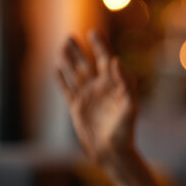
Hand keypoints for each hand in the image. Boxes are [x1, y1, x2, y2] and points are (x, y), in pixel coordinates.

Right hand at [56, 30, 137, 163]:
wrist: (113, 152)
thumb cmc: (125, 130)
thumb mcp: (130, 106)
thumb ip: (125, 82)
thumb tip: (116, 60)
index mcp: (115, 85)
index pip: (106, 60)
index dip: (100, 46)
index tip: (94, 32)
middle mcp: (101, 88)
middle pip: (88, 63)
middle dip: (81, 50)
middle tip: (71, 35)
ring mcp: (88, 97)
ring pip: (76, 73)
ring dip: (69, 59)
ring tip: (63, 44)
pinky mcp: (77, 107)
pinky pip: (67, 89)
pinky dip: (61, 78)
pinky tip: (56, 67)